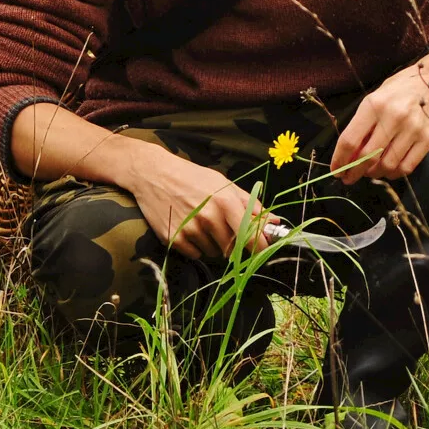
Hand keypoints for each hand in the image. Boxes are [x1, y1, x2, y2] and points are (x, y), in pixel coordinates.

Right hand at [126, 146, 277, 259]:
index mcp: (225, 201)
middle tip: (223, 228)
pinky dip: (196, 246)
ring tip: (203, 223)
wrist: (154, 174)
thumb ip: (250, 204)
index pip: (250, 235)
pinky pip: (196, 254)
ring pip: (214, 252)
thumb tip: (275, 221)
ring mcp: (190, 230)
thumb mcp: (224, 183)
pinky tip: (189, 228)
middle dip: (233, 242)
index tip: (263, 251)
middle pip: (232, 247)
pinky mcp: (174, 239)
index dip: (260, 247)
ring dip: (214, 244)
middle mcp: (209, 217)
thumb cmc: (193, 177)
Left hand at [329, 61, 428, 183]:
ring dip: (375, 174)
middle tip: (349, 178)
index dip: (339, 159)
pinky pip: (407, 167)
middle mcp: (394, 117)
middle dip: (354, 172)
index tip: (336, 170)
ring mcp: (413, 129)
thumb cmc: (399, 89)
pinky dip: (394, 173)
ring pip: (387, 166)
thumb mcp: (375, 99)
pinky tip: (389, 169)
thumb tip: (349, 155)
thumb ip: (362, 125)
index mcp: (374, 104)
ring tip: (370, 171)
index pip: (350, 140)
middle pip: (367, 157)